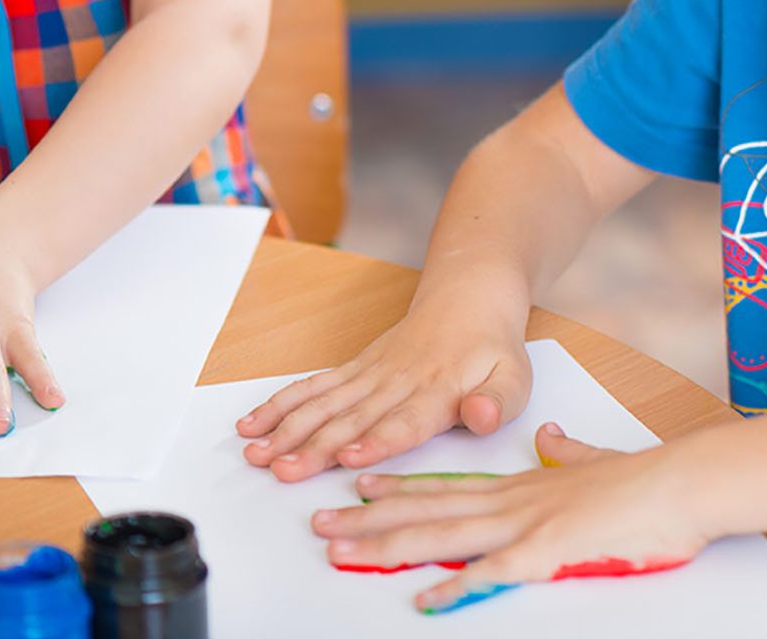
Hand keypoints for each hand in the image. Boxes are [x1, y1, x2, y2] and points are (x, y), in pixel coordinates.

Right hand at [236, 291, 532, 481]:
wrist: (468, 297)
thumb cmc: (492, 349)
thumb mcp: (514, 378)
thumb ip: (497, 402)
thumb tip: (482, 416)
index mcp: (437, 391)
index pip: (404, 421)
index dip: (376, 441)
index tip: (347, 458)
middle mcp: (397, 383)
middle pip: (351, 418)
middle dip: (313, 446)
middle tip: (282, 470)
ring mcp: (370, 375)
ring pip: (323, 403)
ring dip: (287, 429)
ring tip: (256, 454)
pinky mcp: (354, 370)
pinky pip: (313, 387)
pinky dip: (281, 404)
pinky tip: (252, 425)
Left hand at [311, 423, 710, 613]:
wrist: (682, 483)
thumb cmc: (646, 482)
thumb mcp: (596, 462)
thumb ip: (570, 454)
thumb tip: (554, 439)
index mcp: (523, 486)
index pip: (447, 486)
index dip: (400, 490)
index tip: (360, 489)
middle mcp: (514, 502)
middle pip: (428, 511)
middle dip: (369, 521)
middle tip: (320, 524)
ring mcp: (527, 525)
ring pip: (443, 536)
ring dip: (388, 545)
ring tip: (344, 552)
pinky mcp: (548, 552)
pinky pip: (493, 574)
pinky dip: (457, 587)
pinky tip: (426, 601)